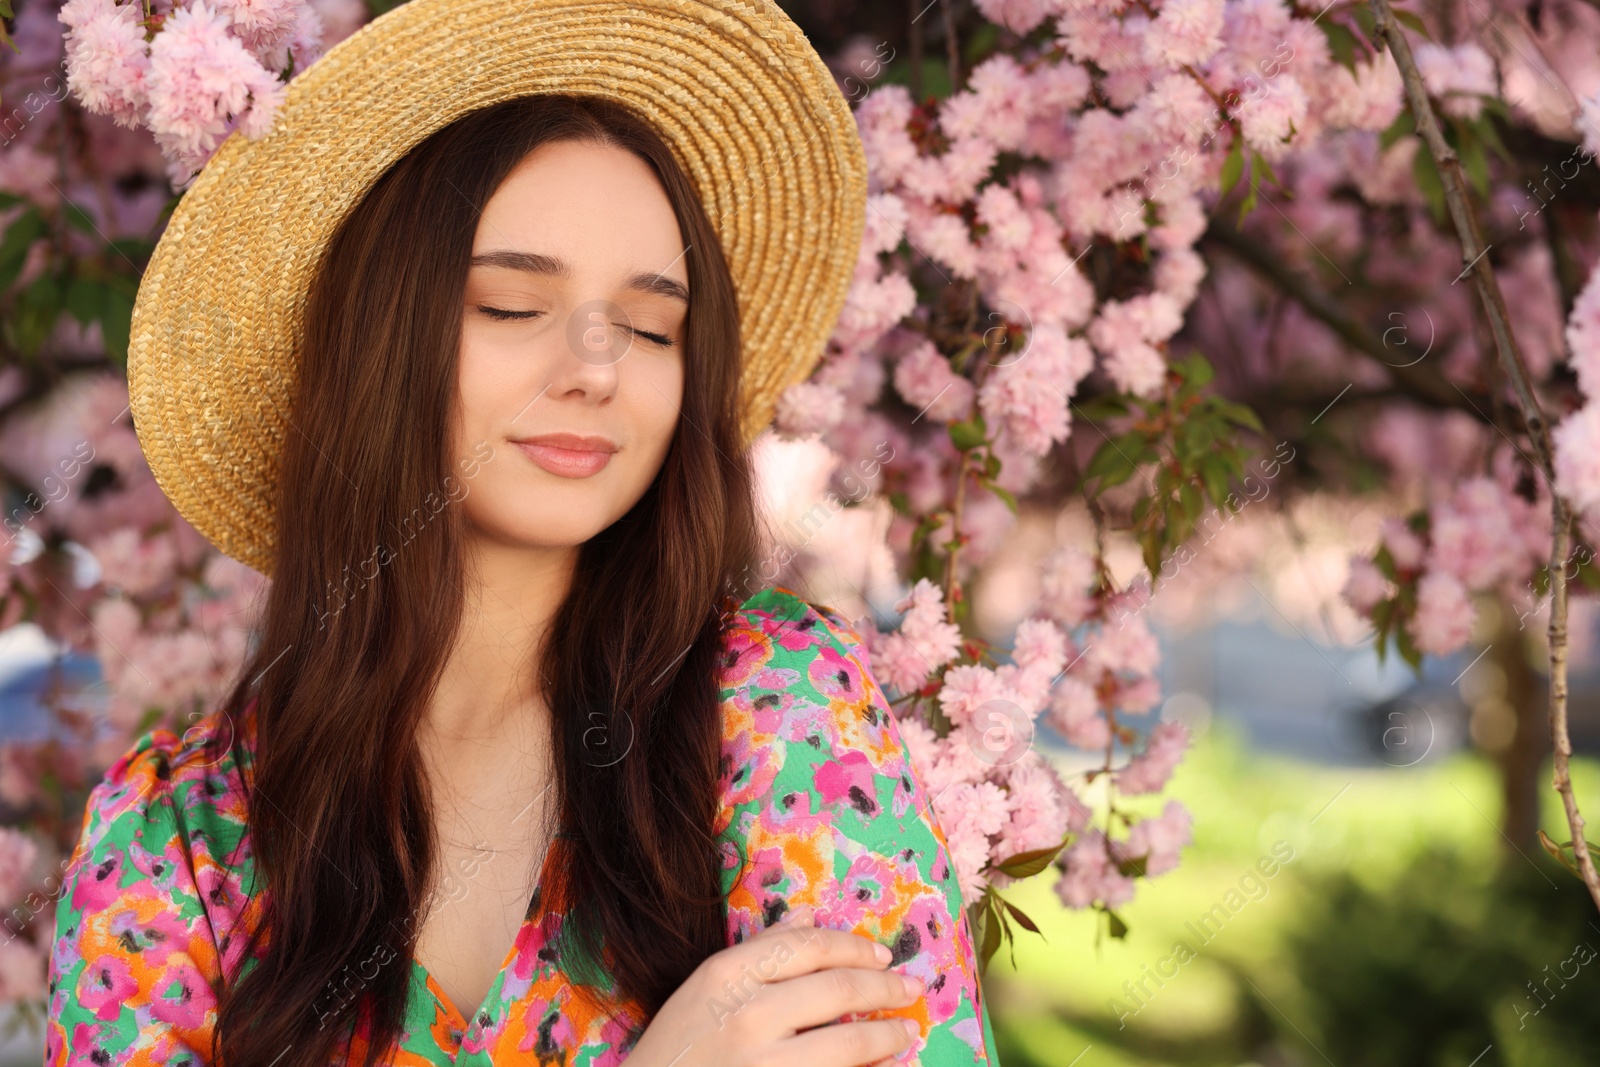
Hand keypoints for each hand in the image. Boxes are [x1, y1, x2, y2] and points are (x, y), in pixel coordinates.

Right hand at [625, 905, 922, 1066]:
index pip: (810, 945)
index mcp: (727, 974)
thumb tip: (809, 916)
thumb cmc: (677, 1048)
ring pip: (849, 1045)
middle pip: (839, 990)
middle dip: (885, 988)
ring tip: (905, 1033)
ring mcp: (763, 1066)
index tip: (883, 954)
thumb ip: (760, 951)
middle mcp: (748, 1015)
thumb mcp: (706, 988)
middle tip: (911, 988)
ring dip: (888, 1037)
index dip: (856, 947)